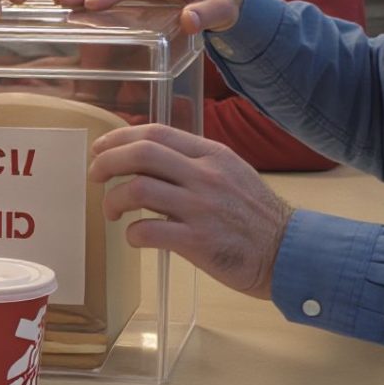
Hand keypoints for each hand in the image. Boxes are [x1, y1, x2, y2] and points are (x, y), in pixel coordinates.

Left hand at [90, 124, 291, 299]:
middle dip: (107, 162)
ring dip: (113, 199)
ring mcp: (201, 208)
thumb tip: (151, 159)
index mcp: (212, 155)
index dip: (120, 137)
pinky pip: (149, 231)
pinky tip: (135, 237)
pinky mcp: (198, 242)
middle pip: (141, 154)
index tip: (101, 148)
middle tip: (95, 176)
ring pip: (138, 189)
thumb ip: (196, 163)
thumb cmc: (256, 216)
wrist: (288, 252)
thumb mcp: (232, 173)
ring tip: (112, 212)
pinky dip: (132, 233)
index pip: (156, 132)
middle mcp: (205, 176)